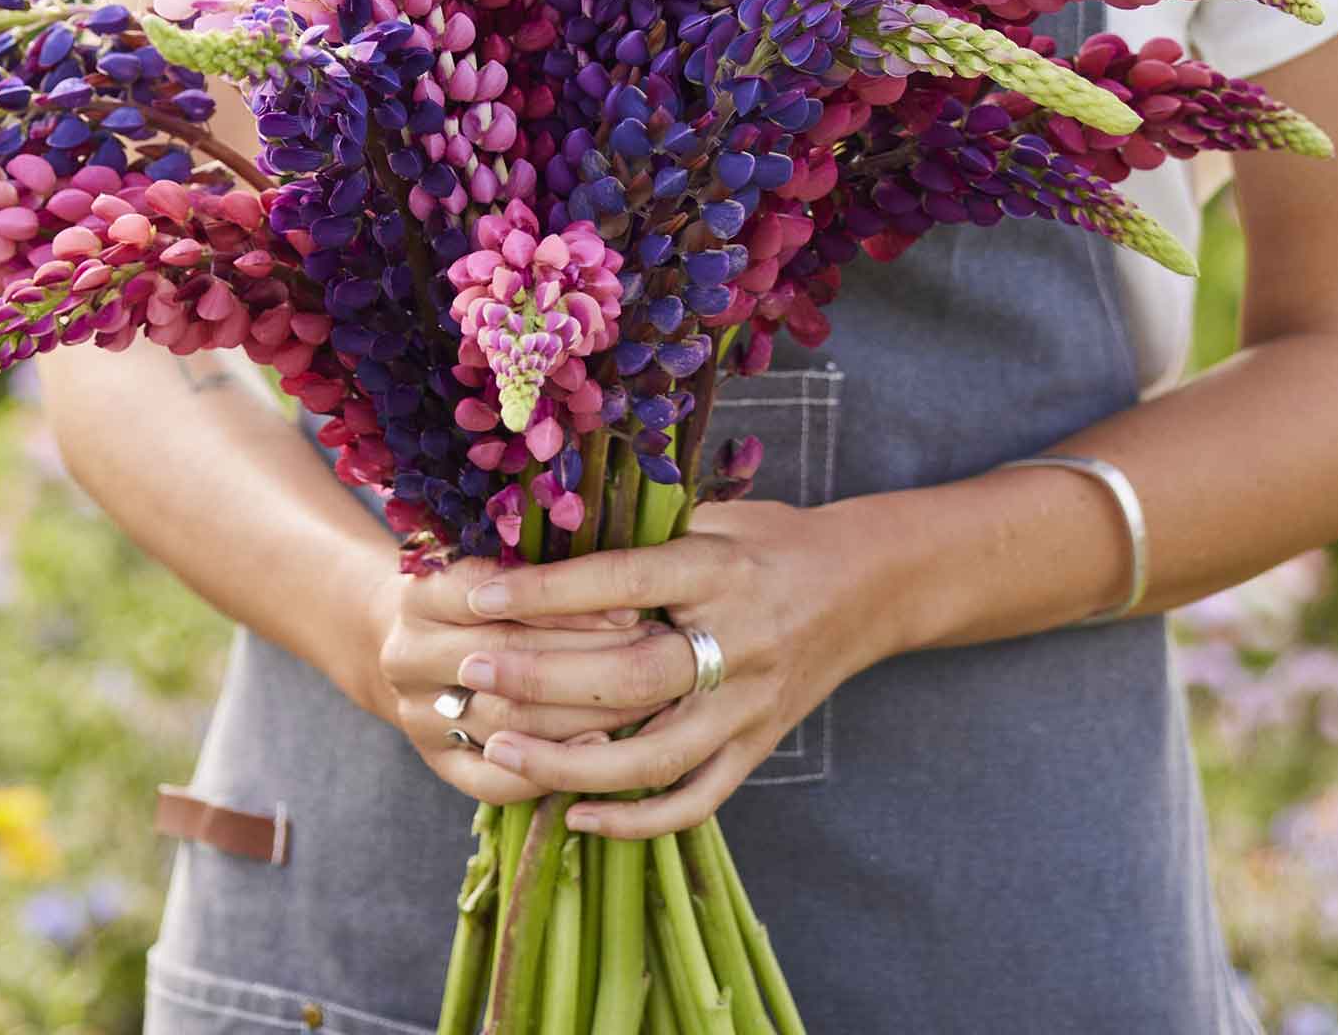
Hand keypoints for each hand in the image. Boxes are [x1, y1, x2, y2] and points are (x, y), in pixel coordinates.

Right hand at [363, 556, 680, 806]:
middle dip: (587, 653)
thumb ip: (541, 567)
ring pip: (509, 719)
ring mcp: (418, 715)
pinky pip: (495, 779)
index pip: (498, 595)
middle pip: (506, 654)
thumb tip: (625, 582)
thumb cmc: (482, 595)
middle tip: (653, 652)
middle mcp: (408, 655)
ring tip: (647, 697)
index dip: (568, 602)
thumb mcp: (496, 566)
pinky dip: (550, 766)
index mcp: (421, 594)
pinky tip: (601, 747)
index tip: (632, 605)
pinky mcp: (436, 762)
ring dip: (583, 709)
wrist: (418, 648)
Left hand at [445, 498, 896, 837]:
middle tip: (469, 674)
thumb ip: (641, 531)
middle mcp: (736, 642)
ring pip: (654, 756)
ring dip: (570, 762)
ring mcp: (748, 706)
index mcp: (719, 570)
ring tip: (499, 753)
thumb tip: (541, 530)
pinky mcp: (757, 747)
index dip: (549, 591)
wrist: (868, 584)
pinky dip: (635, 821)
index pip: (623, 580)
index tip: (482, 596)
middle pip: (631, 676)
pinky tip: (574, 817)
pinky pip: (695, 799)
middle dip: (541, 680)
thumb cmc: (771, 540)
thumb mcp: (714, 517)